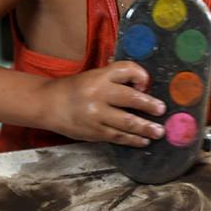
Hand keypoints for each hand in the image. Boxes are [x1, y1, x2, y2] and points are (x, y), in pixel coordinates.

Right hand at [40, 62, 165, 146]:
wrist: (48, 104)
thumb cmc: (75, 88)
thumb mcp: (94, 76)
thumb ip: (115, 79)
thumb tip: (143, 89)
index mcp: (99, 76)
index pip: (126, 69)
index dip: (140, 76)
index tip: (146, 85)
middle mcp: (98, 93)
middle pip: (130, 98)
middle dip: (149, 105)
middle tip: (162, 110)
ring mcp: (96, 115)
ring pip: (127, 122)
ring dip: (145, 128)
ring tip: (159, 131)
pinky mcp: (94, 132)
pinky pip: (117, 136)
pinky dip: (132, 139)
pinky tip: (143, 141)